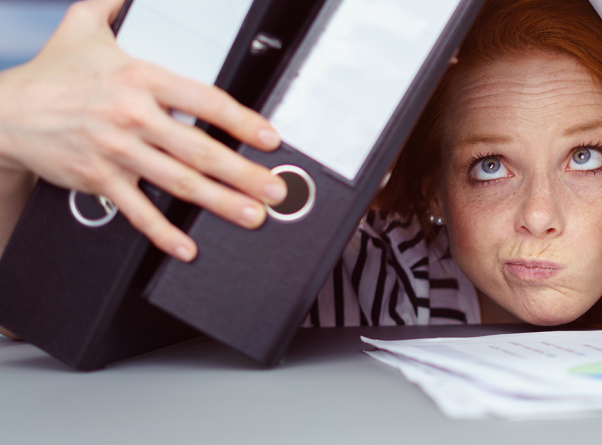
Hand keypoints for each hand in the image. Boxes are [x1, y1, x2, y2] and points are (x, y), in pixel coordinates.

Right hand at [0, 0, 285, 261]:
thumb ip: (114, 2)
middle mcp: (132, 117)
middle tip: (275, 189)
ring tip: (251, 214)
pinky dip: (164, 232)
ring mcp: (117, 151)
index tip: (269, 138)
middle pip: (200, 150)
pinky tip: (187, 247)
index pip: (205, 101)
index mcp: (140, 79)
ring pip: (179, 182)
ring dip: (221, 202)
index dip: (243, 121)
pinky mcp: (99, 179)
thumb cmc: (51, 75)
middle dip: (245, 173)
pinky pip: (138, 211)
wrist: (4, 113)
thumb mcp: (83, 26)